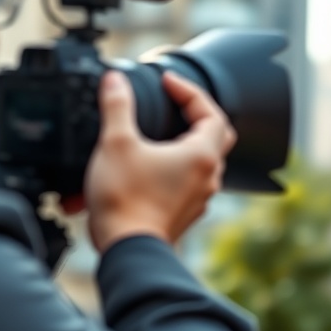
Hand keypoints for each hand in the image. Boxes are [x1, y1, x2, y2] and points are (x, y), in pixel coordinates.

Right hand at [84, 71, 235, 252]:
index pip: (211, 111)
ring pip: (201, 161)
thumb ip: (117, 106)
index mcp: (201, 155)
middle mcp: (208, 177)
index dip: (189, 91)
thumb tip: (115, 81)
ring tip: (158, 132)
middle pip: (214, 135)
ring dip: (182, 143)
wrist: (127, 249)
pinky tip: (148, 164)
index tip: (167, 83)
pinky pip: (186, 182)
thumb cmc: (126, 201)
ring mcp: (198, 197)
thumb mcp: (116, 142)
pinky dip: (172, 168)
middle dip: (194, 115)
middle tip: (173, 104)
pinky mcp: (184, 212)